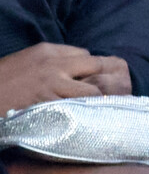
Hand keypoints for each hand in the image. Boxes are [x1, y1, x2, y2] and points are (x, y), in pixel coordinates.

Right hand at [0, 43, 131, 115]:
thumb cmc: (2, 80)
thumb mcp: (26, 61)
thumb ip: (50, 63)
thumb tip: (71, 71)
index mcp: (48, 50)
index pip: (85, 55)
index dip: (91, 69)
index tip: (93, 81)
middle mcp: (55, 64)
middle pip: (96, 66)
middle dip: (105, 80)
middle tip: (112, 95)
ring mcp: (53, 85)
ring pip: (92, 91)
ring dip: (99, 101)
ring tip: (105, 112)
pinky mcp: (48, 106)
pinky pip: (77, 110)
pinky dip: (86, 116)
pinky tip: (91, 123)